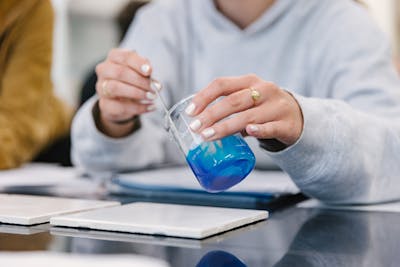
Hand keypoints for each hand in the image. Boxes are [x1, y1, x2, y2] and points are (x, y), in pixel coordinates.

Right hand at [95, 48, 157, 136]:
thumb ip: (147, 74)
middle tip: (154, 88)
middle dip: (139, 80)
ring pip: (115, 88)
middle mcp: (104, 71)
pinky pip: (119, 107)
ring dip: (136, 93)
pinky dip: (137, 108)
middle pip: (119, 72)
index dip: (138, 63)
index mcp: (114, 58)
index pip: (124, 57)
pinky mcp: (104, 105)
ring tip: (151, 97)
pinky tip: (149, 107)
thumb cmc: (131, 81)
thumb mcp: (140, 73)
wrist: (120, 101)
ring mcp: (101, 88)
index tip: (150, 71)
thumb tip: (155, 83)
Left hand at [185, 74, 303, 145]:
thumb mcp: (248, 99)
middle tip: (195, 128)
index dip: (204, 96)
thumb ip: (228, 104)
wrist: (298, 116)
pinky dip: (259, 130)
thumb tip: (199, 119)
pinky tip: (248, 133)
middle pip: (232, 101)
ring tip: (208, 136)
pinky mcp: (286, 124)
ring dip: (225, 127)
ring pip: (247, 116)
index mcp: (249, 81)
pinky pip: (270, 127)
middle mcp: (263, 90)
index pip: (222, 84)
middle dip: (211, 115)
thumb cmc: (264, 108)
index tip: (190, 111)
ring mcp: (276, 106)